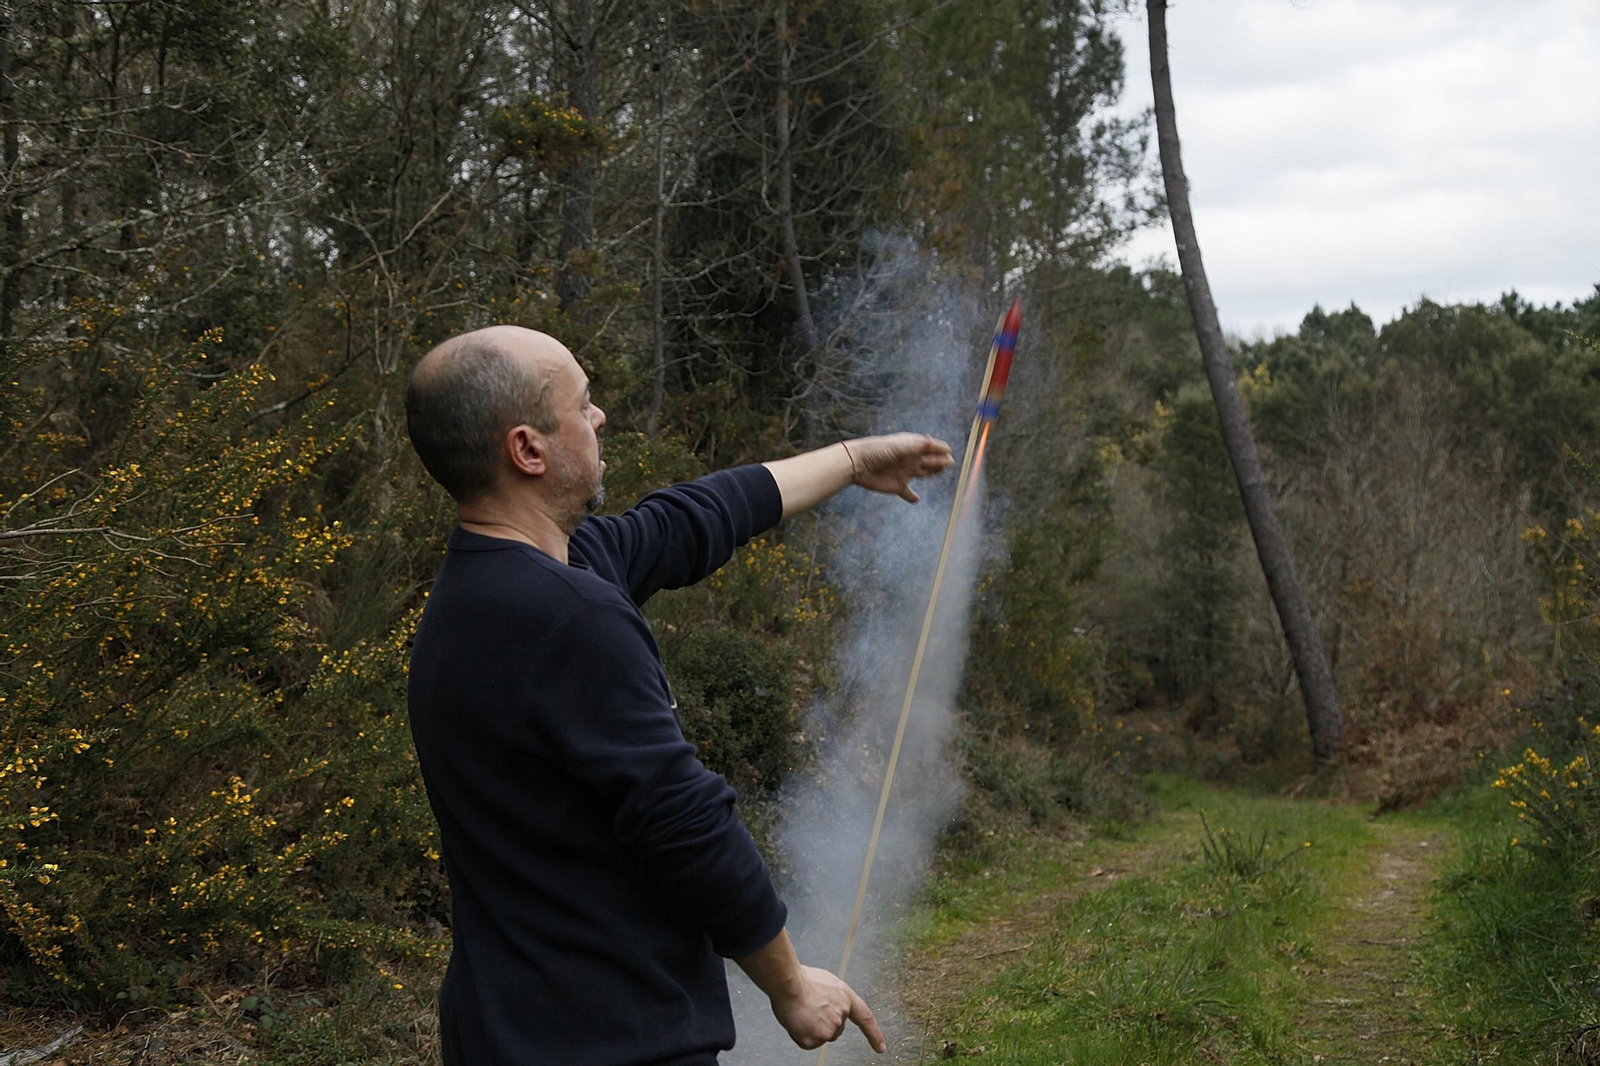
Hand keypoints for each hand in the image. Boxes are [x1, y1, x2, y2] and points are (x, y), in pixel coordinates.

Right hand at [769, 964, 885, 1053]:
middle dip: (822, 1024)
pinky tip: (796, 1020)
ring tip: (800, 1011)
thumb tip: (828, 1003)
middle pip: (834, 1029)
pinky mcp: (817, 1039)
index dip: (874, 1035)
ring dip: (809, 1028)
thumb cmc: (801, 979)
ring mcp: (831, 1028)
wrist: (789, 984)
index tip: (881, 1047)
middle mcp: (842, 1015)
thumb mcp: (826, 982)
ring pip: (820, 1036)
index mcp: (846, 998)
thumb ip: (834, 997)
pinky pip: (807, 1042)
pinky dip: (800, 1034)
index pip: (865, 1019)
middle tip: (807, 1009)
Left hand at [846, 433, 953, 502]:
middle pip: (928, 460)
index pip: (928, 447)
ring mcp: (904, 472)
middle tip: (951, 462)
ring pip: (922, 473)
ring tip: (941, 471)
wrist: (857, 464)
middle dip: (939, 460)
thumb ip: (919, 446)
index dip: (939, 448)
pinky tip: (917, 500)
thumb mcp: (900, 446)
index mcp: (910, 446)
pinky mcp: (897, 486)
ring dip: (932, 472)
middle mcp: (909, 459)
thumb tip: (934, 443)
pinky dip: (911, 497)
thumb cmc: (878, 450)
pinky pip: (907, 493)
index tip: (949, 450)